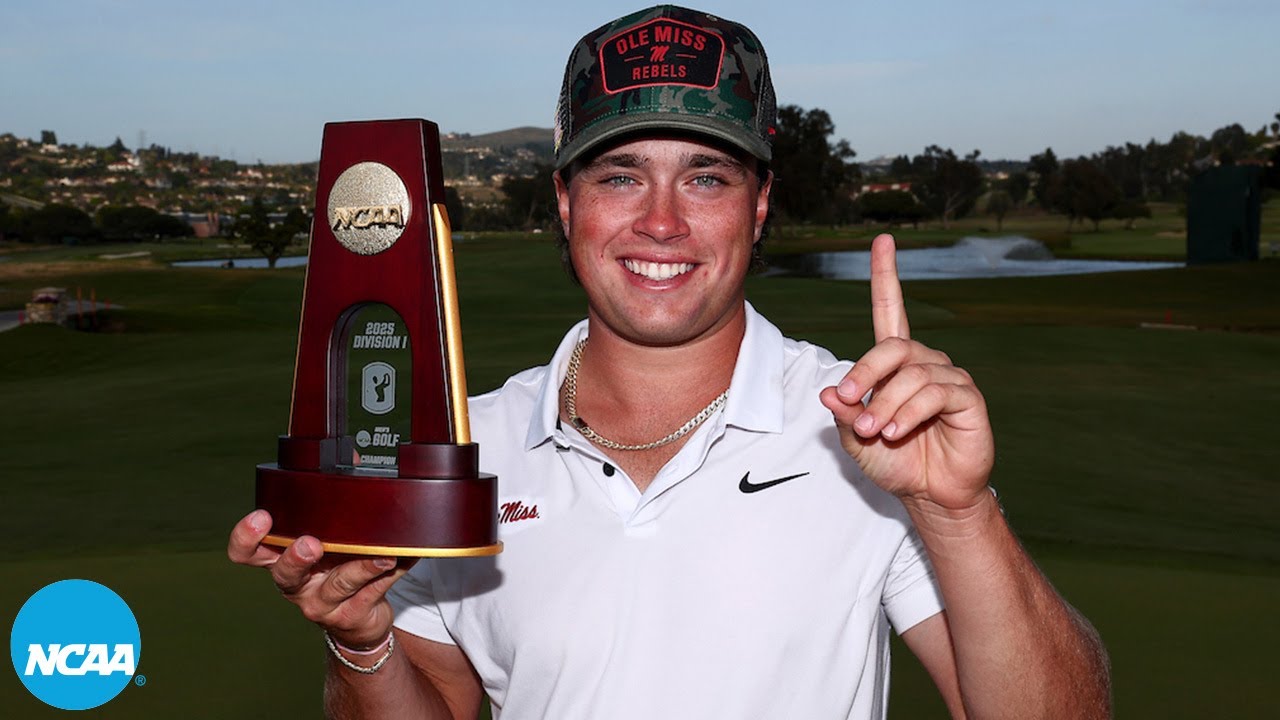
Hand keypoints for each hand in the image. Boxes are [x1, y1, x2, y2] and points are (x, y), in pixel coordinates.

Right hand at [227, 509, 412, 647]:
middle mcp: (297, 584)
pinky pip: (373, 591)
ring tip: (381, 556)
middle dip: (297, 557)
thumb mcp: (329, 537)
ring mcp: (323, 603)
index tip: (262, 517)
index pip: (248, 553)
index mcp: (281, 559)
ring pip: (338, 585)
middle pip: (285, 574)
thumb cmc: (338, 568)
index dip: (246, 537)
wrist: (359, 620)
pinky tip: (404, 558)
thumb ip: (335, 502)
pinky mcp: (351, 615)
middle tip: (311, 544)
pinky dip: (390, 573)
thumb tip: (354, 460)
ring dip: (360, 567)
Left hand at [819, 234, 994, 511]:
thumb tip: (827, 391)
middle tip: (847, 403)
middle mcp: (924, 361)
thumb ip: (843, 415)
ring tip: (874, 432)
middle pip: (892, 346)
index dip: (887, 275)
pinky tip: (895, 432)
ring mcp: (948, 376)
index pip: (891, 310)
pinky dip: (908, 414)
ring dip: (884, 405)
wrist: (930, 494)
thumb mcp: (856, 440)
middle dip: (864, 373)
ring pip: (910, 375)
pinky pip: (933, 393)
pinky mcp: (967, 397)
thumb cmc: (895, 462)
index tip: (883, 241)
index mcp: (896, 364)